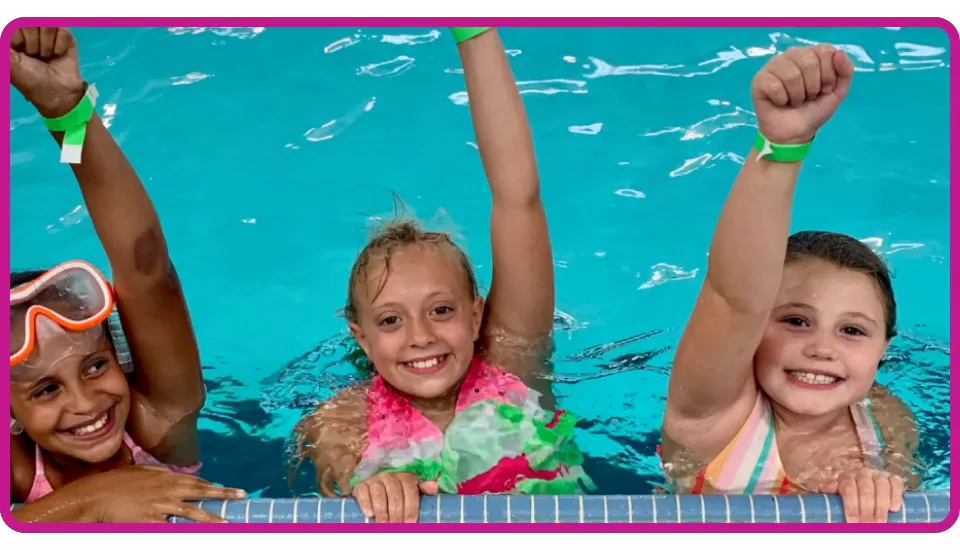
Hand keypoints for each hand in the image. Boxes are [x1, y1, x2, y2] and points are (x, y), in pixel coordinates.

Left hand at [9, 27, 85, 117]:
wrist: (58, 93)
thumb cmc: (31, 80)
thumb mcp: (9, 63)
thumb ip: (5, 43)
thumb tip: (10, 32)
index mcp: (15, 37)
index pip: (16, 25)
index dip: (19, 40)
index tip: (21, 54)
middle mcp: (31, 32)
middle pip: (31, 23)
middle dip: (33, 44)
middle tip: (35, 58)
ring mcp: (48, 33)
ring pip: (48, 26)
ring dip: (47, 47)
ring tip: (47, 57)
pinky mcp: (65, 37)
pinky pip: (63, 32)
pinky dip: (61, 46)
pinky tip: (58, 55)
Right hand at [80, 465, 246, 522]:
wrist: (94, 497)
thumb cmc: (113, 483)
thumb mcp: (138, 471)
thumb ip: (157, 472)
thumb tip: (169, 473)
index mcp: (165, 477)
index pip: (194, 481)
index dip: (210, 486)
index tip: (223, 489)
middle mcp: (167, 490)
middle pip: (201, 492)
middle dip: (223, 494)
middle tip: (242, 495)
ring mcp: (161, 507)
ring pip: (193, 514)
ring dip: (212, 519)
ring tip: (228, 522)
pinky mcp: (152, 522)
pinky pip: (173, 529)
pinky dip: (186, 531)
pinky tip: (199, 533)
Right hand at [351, 471, 438, 522]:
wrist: (374, 485)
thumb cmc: (397, 490)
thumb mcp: (411, 488)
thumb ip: (422, 488)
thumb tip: (435, 488)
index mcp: (405, 477)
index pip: (410, 491)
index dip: (411, 507)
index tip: (410, 523)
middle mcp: (390, 476)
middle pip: (395, 495)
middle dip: (397, 513)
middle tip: (396, 527)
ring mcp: (375, 480)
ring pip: (379, 494)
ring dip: (382, 511)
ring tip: (384, 524)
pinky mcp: (361, 485)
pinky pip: (363, 493)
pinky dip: (366, 504)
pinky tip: (370, 514)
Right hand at [751, 44, 854, 144]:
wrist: (795, 133)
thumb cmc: (814, 110)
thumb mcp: (837, 92)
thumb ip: (845, 71)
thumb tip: (838, 52)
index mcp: (811, 54)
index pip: (824, 51)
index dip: (828, 74)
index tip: (824, 89)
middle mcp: (792, 55)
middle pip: (808, 61)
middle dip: (813, 86)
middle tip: (808, 97)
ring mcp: (773, 66)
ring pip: (791, 74)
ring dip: (797, 95)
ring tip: (795, 101)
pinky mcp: (759, 79)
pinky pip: (774, 85)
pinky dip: (782, 99)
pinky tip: (780, 102)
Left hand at [819, 469, 903, 522]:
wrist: (865, 490)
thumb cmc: (849, 496)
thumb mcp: (837, 494)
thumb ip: (830, 490)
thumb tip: (825, 487)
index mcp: (847, 477)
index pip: (849, 489)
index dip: (851, 506)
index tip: (852, 522)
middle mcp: (863, 473)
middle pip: (866, 489)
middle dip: (867, 509)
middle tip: (867, 525)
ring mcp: (878, 474)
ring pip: (881, 486)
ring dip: (881, 506)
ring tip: (880, 522)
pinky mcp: (892, 478)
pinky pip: (896, 483)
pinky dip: (896, 495)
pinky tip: (894, 508)